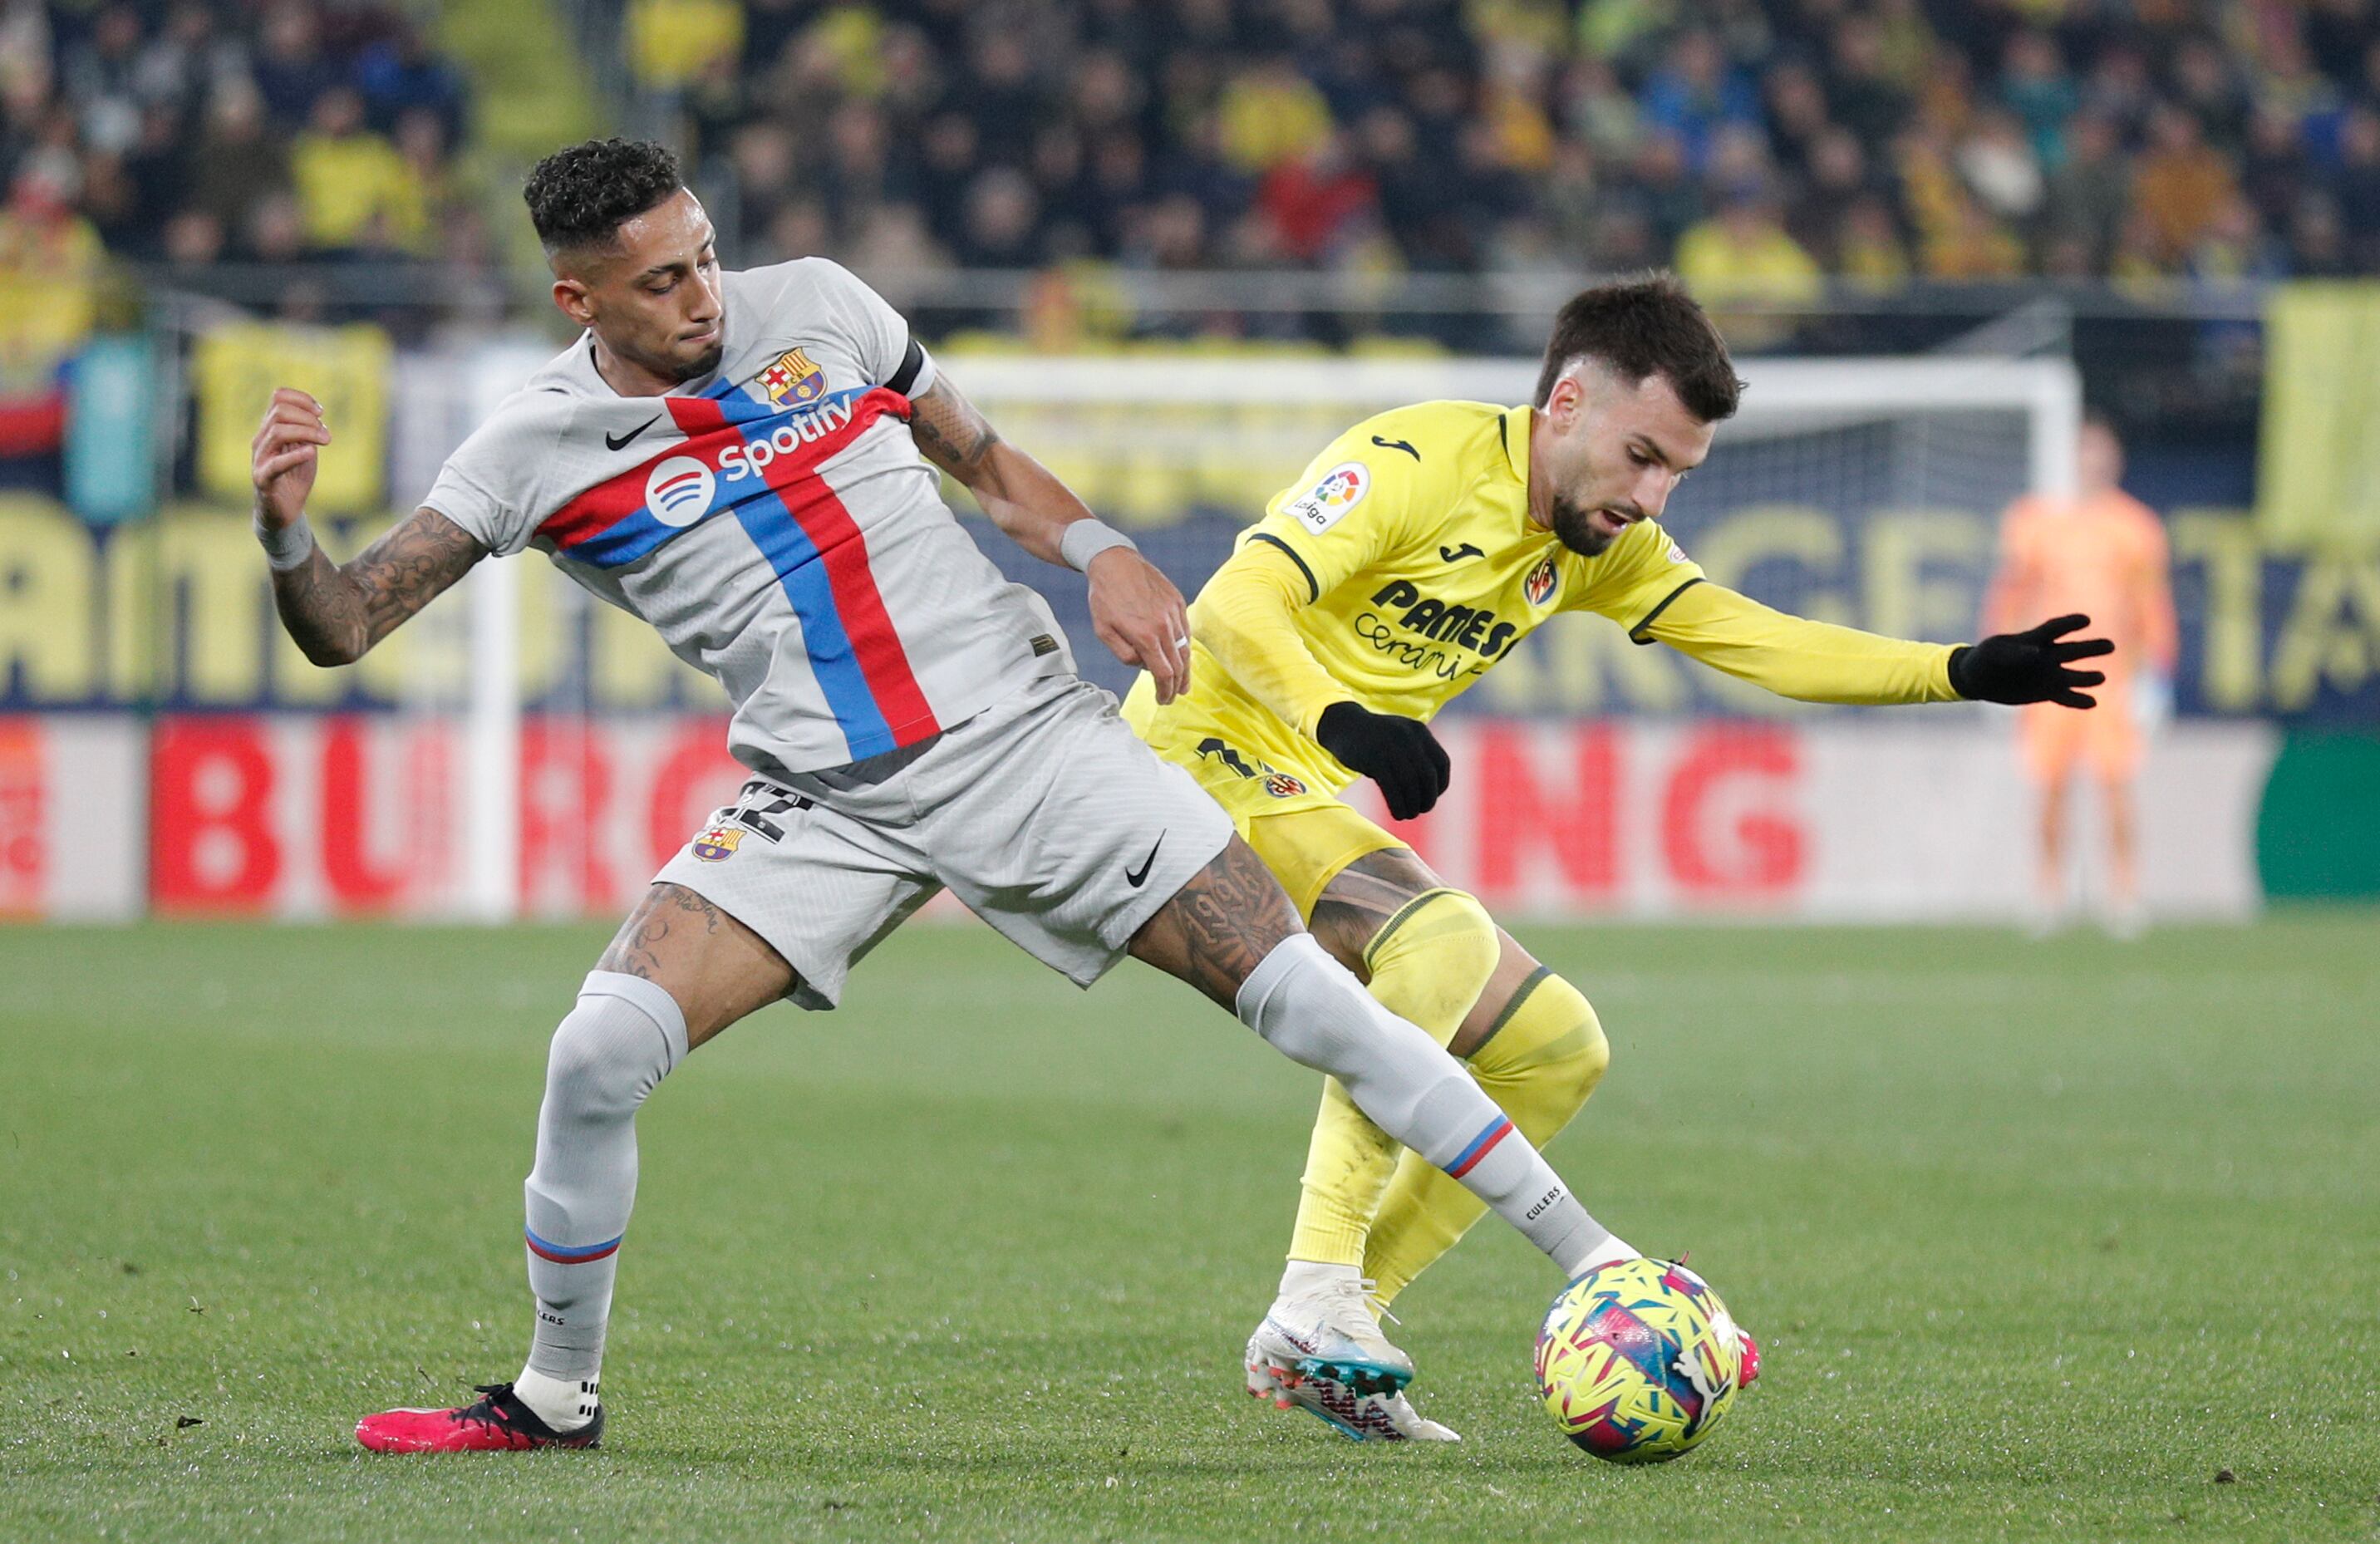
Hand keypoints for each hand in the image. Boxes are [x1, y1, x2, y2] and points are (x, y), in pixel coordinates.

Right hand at [252, 387, 328, 528]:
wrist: (284, 510)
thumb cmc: (294, 476)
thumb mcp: (305, 447)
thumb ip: (308, 431)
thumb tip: (317, 415)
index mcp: (270, 429)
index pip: (278, 397)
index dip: (302, 399)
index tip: (321, 412)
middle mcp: (262, 439)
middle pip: (279, 412)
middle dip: (308, 418)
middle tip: (326, 435)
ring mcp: (260, 458)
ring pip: (277, 432)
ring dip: (306, 433)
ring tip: (324, 442)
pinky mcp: (263, 478)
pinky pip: (276, 463)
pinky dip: (295, 456)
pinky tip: (311, 452)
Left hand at [1087, 546, 1191, 703]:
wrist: (1115, 562)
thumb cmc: (1104, 598)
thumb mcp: (1104, 631)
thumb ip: (1124, 654)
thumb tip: (1143, 666)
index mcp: (1145, 636)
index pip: (1163, 674)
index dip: (1165, 692)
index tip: (1163, 701)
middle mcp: (1164, 626)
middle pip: (1178, 665)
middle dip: (1176, 686)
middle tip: (1172, 697)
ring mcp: (1174, 613)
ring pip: (1186, 648)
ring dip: (1185, 670)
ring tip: (1182, 683)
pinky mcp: (1177, 601)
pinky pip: (1185, 630)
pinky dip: (1184, 646)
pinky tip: (1180, 655)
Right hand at [1315, 701, 1449, 820]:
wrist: (1343, 725)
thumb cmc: (1375, 740)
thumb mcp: (1401, 739)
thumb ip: (1417, 757)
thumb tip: (1430, 793)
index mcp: (1419, 731)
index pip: (1442, 763)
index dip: (1441, 784)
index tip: (1432, 797)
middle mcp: (1408, 737)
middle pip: (1428, 775)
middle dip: (1428, 798)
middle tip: (1421, 810)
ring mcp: (1391, 746)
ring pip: (1410, 783)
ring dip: (1412, 805)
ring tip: (1407, 815)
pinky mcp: (1374, 758)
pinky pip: (1392, 787)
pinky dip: (1398, 805)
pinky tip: (1397, 813)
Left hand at [1949, 613, 2112, 707]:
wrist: (1978, 679)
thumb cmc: (1985, 659)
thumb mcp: (1994, 653)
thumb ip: (2014, 652)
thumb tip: (2037, 653)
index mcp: (2034, 638)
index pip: (2056, 629)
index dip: (2070, 623)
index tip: (2086, 620)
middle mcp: (2047, 655)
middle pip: (2073, 650)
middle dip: (2091, 648)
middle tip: (2110, 646)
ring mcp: (2049, 674)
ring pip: (2073, 675)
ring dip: (2087, 677)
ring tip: (2101, 677)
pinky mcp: (2046, 692)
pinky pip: (2066, 697)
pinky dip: (2078, 700)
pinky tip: (2092, 703)